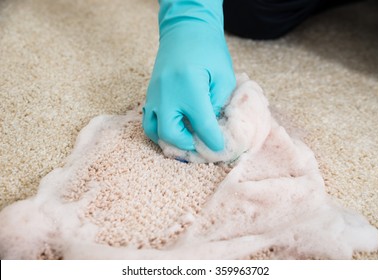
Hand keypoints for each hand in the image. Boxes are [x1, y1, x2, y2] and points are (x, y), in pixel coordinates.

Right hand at [142, 0, 235, 150]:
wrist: (185, 28)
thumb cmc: (209, 49)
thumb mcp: (223, 75)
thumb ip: (217, 103)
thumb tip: (212, 126)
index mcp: (190, 88)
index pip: (202, 125)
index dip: (212, 140)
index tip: (219, 148)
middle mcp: (167, 94)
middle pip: (170, 133)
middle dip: (187, 145)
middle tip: (200, 145)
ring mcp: (155, 94)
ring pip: (153, 130)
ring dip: (169, 140)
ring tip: (185, 141)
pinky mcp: (150, 92)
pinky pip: (148, 119)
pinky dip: (159, 129)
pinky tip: (173, 129)